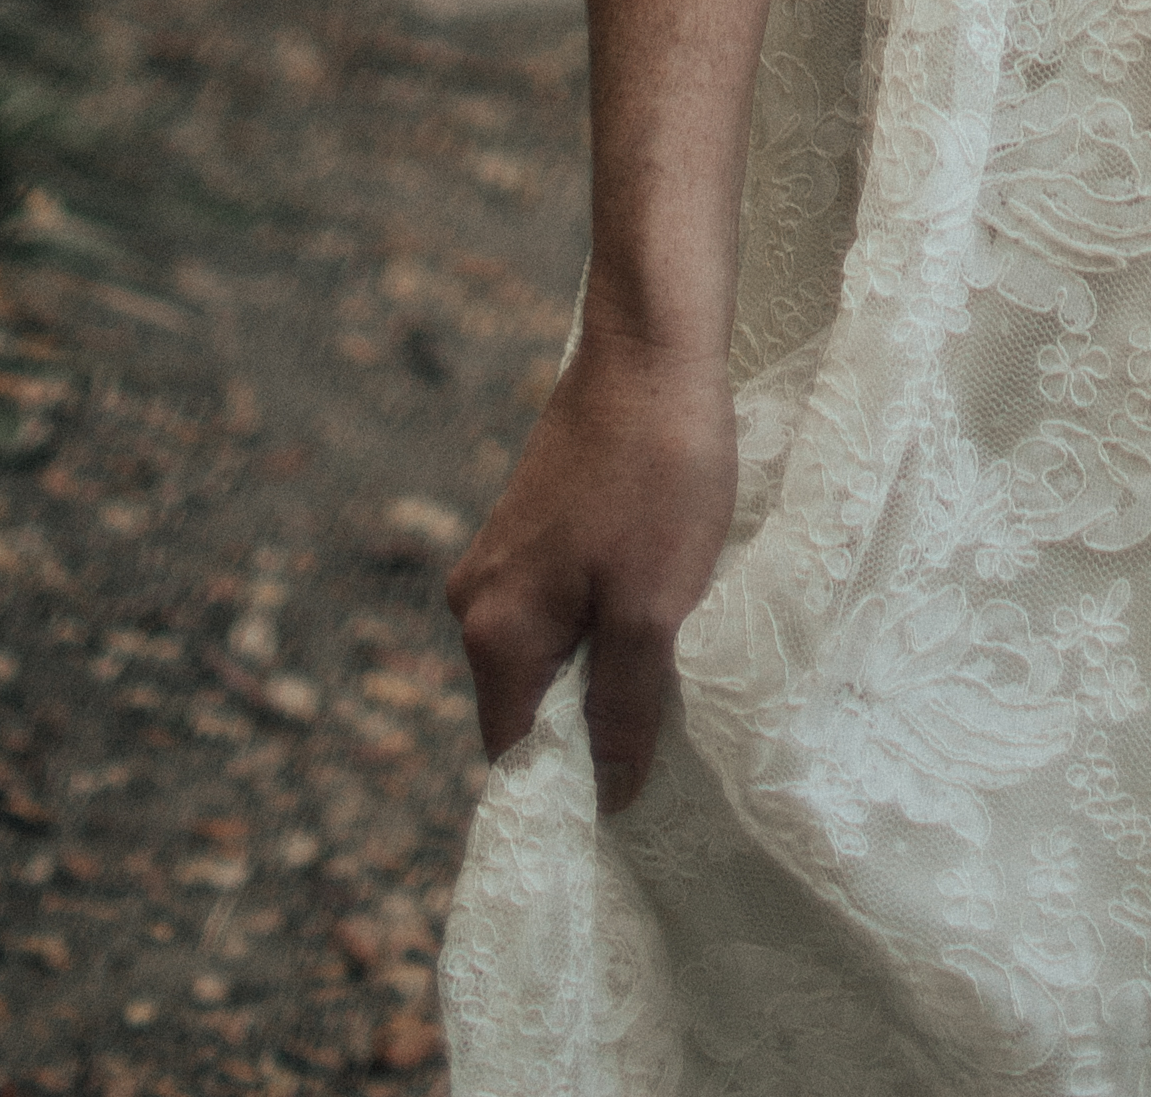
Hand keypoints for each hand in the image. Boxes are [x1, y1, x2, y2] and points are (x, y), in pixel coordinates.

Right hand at [447, 324, 739, 814]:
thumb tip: (609, 796)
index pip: (517, 757)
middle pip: (533, 706)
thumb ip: (625, 709)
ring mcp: (502, 557)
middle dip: (594, 729)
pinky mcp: (533, 525)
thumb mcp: (653, 608)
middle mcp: (477, 599)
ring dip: (606, 671)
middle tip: (671, 739)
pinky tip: (659, 609)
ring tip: (673, 670)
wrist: (654, 346)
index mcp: (493, 631)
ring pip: (553, 654)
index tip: (636, 805)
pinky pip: (563, 607)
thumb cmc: (658, 474)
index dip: (573, 789)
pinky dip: (606, 623)